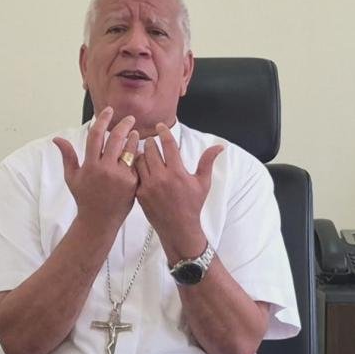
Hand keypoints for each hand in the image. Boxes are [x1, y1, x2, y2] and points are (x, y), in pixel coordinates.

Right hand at [53, 107, 139, 228]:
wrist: (99, 220)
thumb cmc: (84, 198)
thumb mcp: (72, 177)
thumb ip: (67, 156)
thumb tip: (56, 139)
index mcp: (90, 165)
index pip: (96, 135)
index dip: (102, 120)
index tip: (109, 111)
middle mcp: (105, 169)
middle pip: (116, 138)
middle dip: (124, 125)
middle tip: (129, 119)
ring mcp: (120, 176)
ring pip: (130, 150)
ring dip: (133, 138)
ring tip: (135, 133)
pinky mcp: (132, 184)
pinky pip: (136, 164)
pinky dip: (137, 155)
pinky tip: (139, 151)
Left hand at [135, 123, 223, 261]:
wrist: (178, 227)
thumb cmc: (192, 205)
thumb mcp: (203, 183)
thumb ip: (207, 161)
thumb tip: (219, 146)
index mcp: (177, 172)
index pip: (168, 145)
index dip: (163, 132)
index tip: (159, 126)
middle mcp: (162, 177)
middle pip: (151, 149)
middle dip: (151, 142)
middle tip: (152, 140)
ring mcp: (149, 186)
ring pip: (140, 160)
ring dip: (142, 153)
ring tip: (146, 152)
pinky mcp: (140, 193)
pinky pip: (135, 174)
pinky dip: (136, 167)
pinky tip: (139, 166)